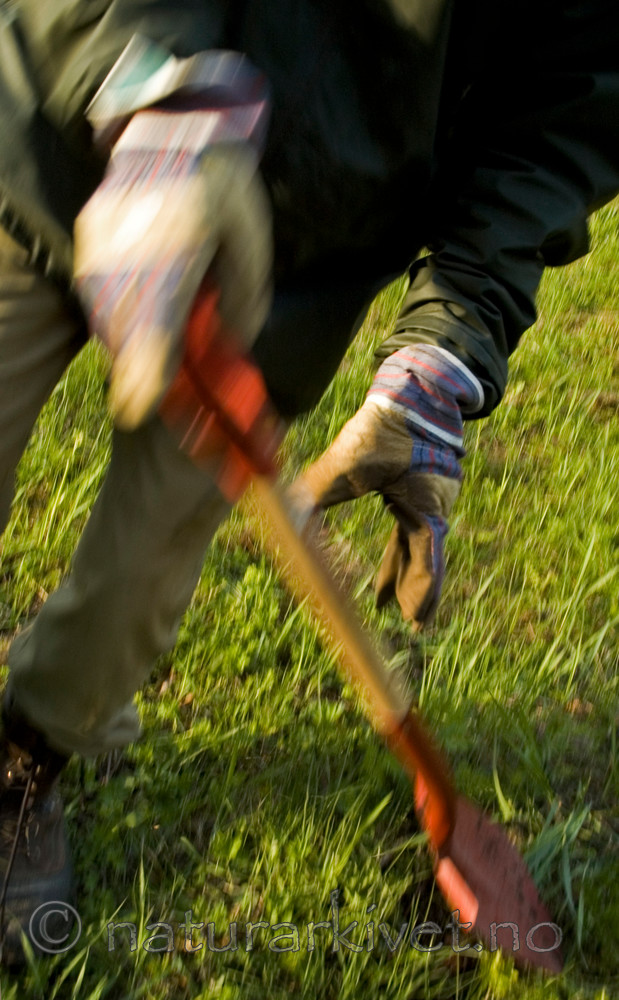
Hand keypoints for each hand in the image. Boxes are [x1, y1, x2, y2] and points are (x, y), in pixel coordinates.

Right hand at [74, 100, 271, 428]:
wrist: (179, 127)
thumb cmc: (227, 193)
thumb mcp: (251, 246)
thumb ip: (243, 301)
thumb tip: (228, 348)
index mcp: (185, 234)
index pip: (160, 313)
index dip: (147, 366)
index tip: (137, 407)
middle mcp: (135, 233)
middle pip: (125, 320)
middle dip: (135, 368)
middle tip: (143, 402)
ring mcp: (104, 231)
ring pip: (106, 308)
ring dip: (125, 343)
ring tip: (143, 363)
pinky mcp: (91, 231)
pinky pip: (97, 289)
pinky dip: (115, 315)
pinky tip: (134, 320)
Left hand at [289, 345, 483, 628]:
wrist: (416, 387)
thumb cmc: (388, 422)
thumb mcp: (352, 459)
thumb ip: (319, 488)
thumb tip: (286, 513)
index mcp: (427, 504)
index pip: (427, 558)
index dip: (422, 591)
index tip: (415, 619)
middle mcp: (434, 505)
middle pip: (423, 558)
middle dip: (412, 590)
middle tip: (410, 622)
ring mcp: (430, 497)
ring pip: (415, 544)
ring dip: (401, 572)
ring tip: (383, 602)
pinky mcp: (420, 487)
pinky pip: (410, 526)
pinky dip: (398, 548)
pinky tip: (387, 560)